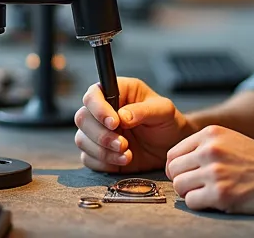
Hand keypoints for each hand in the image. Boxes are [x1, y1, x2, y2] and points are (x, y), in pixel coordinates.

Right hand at [75, 78, 193, 172]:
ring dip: (103, 151)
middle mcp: (102, 111)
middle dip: (101, 135)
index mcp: (116, 92)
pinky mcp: (99, 153)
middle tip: (124, 144)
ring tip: (128, 154)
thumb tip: (122, 116)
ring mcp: (98, 132)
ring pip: (82, 140)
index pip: (93, 95)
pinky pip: (88, 158)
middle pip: (82, 118)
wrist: (171, 147)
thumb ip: (143, 111)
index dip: (98, 109)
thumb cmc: (167, 122)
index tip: (115, 123)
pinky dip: (104, 163)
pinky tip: (124, 161)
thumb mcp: (163, 111)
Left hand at [166, 125, 253, 214]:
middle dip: (183, 182)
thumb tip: (178, 163)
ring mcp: (215, 171)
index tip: (189, 176)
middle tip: (200, 188)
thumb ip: (206, 147)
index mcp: (211, 134)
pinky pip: (192, 202)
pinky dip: (202, 206)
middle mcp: (211, 149)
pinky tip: (219, 201)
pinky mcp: (221, 194)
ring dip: (192, 194)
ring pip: (179, 187)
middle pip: (173, 170)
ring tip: (210, 194)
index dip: (178, 169)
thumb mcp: (233, 141)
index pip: (173, 153)